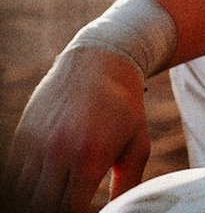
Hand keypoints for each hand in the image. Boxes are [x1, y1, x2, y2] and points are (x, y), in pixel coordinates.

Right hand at [3, 46, 150, 212]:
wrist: (101, 58)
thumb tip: (118, 212)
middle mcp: (58, 152)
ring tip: (58, 195)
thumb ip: (128, 185)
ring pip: (25, 194)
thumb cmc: (125, 104)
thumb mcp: (137, 144)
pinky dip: (26, 186)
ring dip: (40, 200)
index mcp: (89, 158)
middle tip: (72, 205)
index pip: (72, 212)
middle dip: (59, 211)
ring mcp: (37, 143)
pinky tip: (43, 186)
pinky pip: (16, 175)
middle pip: (45, 207)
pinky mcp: (23, 134)